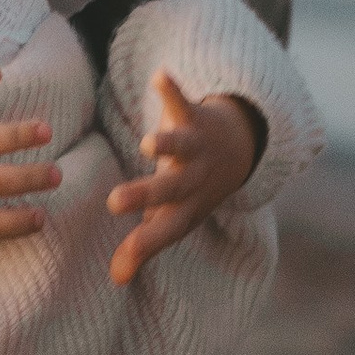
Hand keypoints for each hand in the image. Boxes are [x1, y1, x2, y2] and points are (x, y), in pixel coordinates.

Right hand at [106, 75, 260, 283]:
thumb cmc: (193, 190)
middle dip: (145, 196)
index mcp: (185, 208)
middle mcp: (192, 180)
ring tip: (149, 144)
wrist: (239, 148)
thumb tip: (115, 279)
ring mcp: (195, 148)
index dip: (143, 248)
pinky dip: (173, 90)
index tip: (118, 269)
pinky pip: (184, 103)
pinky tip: (160, 76)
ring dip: (167, 145)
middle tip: (115, 201)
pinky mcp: (195, 118)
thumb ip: (145, 246)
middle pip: (169, 190)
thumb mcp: (173, 218)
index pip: (164, 231)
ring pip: (181, 147)